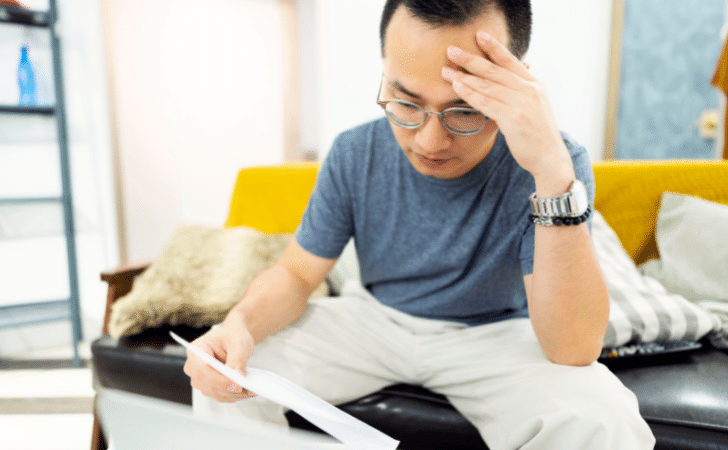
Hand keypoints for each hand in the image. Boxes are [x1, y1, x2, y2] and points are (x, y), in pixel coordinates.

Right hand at [183, 318, 256, 402]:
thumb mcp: (238, 342)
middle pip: (207, 385)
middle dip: (229, 389)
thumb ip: (237, 359)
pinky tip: (245, 390)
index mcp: (196, 351)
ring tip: (250, 390)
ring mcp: (199, 378)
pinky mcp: (208, 385)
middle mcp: (193, 366)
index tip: (237, 385)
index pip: (202, 370)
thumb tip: (237, 378)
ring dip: (233, 394)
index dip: (219, 380)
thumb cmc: (232, 335)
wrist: (233, 336)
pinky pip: (219, 395)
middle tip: (249, 389)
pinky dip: (233, 395)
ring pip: (214, 393)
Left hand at [442, 31, 574, 191]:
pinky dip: (470, 94)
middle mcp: (530, 90)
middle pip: (495, 70)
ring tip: (446, 71)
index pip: (510, 61)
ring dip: (464, 77)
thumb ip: (520, 92)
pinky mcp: (514, 118)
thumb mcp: (533, 107)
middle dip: (471, 59)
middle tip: (451, 51)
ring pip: (488, 86)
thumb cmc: (537, 135)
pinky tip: (457, 88)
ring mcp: (523, 103)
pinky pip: (487, 103)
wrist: (550, 158)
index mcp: (534, 84)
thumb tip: (504, 82)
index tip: (478, 36)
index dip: (494, 47)